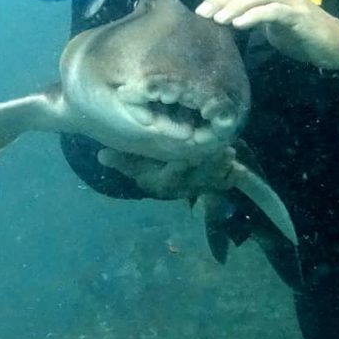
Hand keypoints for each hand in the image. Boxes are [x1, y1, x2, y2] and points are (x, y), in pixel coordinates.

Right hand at [97, 146, 236, 199]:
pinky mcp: (214, 183)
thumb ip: (120, 159)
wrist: (166, 178)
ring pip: (213, 180)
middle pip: (196, 178)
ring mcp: (200, 185)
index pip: (169, 177)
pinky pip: (225, 182)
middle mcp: (183, 186)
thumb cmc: (148, 166)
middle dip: (208, 167)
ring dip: (221, 169)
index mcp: (163, 182)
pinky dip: (231, 175)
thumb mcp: (132, 164)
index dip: (177, 170)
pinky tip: (236, 166)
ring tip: (229, 154)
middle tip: (217, 152)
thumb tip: (101, 155)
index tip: (183, 160)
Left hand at [195, 0, 338, 69]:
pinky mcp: (299, 14)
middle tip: (204, 13)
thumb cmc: (301, 37)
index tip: (202, 9)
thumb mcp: (273, 26)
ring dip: (235, 7)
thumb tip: (227, 22)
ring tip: (219, 19)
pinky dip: (254, 16)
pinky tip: (239, 25)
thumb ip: (254, 18)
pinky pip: (272, 11)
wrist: (334, 46)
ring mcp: (292, 0)